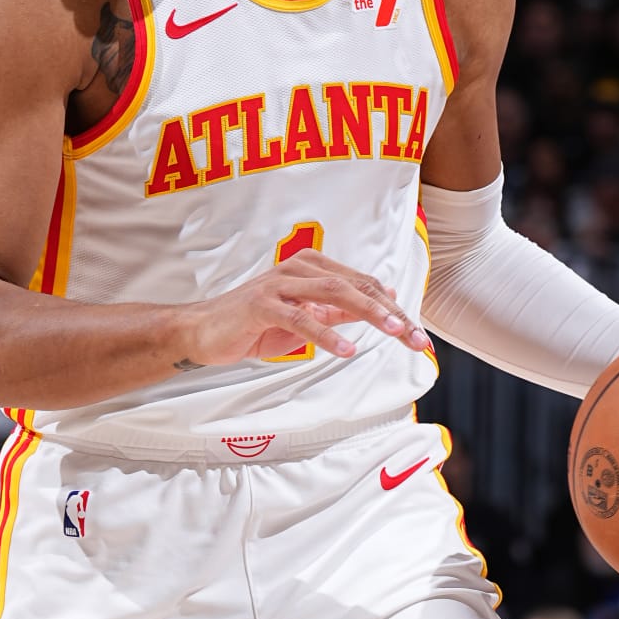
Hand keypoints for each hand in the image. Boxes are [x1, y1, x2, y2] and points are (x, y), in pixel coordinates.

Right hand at [175, 251, 431, 369]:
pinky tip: (347, 349)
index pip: (362, 284)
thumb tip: (377, 307)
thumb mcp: (303, 318)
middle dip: (390, 312)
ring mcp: (279, 285)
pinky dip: (326, 334)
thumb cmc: (251, 324)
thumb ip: (335, 312)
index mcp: (311, 268)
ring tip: (394, 332)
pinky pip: (300, 319)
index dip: (392, 307)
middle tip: (415, 337)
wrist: (202, 332)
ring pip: (333, 294)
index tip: (416, 332)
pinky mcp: (261, 305)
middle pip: (355, 286)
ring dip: (368, 313)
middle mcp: (298, 270)